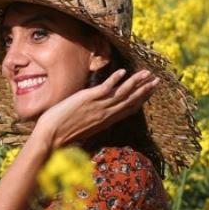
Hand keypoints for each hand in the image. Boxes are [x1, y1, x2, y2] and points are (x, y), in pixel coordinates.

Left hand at [32, 69, 158, 150]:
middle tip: (157, 80)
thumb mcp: (84, 128)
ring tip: (147, 73)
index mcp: (105, 121)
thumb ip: (92, 121)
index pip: (128, 109)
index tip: (149, 92)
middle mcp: (105, 114)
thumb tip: (94, 117)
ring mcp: (98, 106)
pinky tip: (123, 72)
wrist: (51, 137)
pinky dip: (116, 79)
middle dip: (145, 89)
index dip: (141, 100)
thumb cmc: (62, 135)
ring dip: (136, 82)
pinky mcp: (88, 99)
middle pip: (130, 100)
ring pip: (122, 93)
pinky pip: (106, 87)